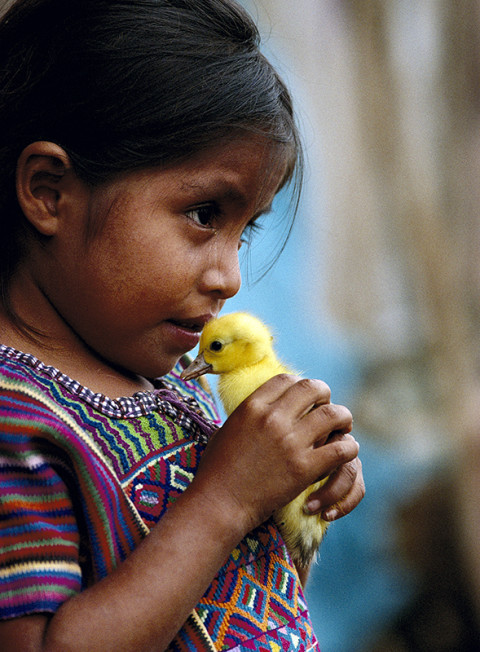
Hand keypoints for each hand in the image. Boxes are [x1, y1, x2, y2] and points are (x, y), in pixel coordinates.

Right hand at [191, 374, 357, 535]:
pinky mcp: (304, 468)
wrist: (218, 504)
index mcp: (253, 406)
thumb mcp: (227, 428)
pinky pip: (340, 449)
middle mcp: (273, 418)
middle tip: (327, 408)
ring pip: (334, 415)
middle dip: (325, 395)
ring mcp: (290, 442)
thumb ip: (248, 413)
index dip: (300, 385)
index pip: (287, 379)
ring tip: (343, 427)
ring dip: (343, 419)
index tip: (304, 398)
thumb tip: (264, 405)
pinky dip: (348, 447)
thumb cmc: (217, 469)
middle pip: (313, 388)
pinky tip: (345, 451)